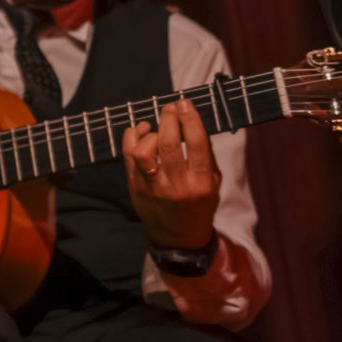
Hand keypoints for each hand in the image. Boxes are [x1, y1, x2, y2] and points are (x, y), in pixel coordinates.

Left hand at [123, 98, 221, 249]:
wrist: (178, 237)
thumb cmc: (199, 204)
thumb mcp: (212, 184)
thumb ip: (206, 155)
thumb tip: (194, 122)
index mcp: (200, 184)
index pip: (197, 145)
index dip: (191, 120)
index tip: (186, 104)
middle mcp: (176, 185)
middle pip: (169, 144)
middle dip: (169, 119)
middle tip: (171, 107)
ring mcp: (152, 186)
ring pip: (145, 151)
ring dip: (151, 131)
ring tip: (157, 125)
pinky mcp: (134, 185)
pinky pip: (128, 154)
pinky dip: (133, 136)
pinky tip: (142, 130)